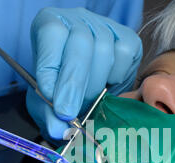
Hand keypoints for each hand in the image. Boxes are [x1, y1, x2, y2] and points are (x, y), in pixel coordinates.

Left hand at [26, 7, 142, 140]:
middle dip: (74, 83)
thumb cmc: (61, 88)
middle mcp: (77, 19)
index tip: (53, 100)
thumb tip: (59, 130)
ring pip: (104, 51)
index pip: (51, 35)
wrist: (83, 86)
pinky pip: (124, 55)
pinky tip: (107, 85)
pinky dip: (117, 76)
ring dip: (95, 85)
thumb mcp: (46, 102)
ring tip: (87, 101)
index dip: (51, 68)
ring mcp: (104, 26)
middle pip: (81, 44)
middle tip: (69, 113)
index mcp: (50, 24)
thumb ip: (48, 115)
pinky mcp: (127, 38)